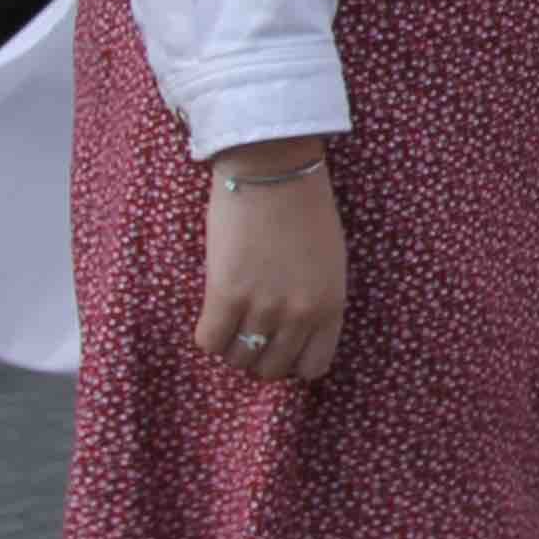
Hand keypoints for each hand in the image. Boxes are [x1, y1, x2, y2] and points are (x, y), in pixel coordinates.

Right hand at [195, 157, 347, 383]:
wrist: (274, 168)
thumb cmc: (304, 208)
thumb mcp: (329, 262)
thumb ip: (316, 300)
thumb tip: (291, 334)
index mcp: (332, 305)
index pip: (313, 367)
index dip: (291, 358)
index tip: (279, 342)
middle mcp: (301, 313)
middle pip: (271, 369)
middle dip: (258, 354)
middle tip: (248, 327)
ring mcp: (264, 306)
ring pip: (239, 359)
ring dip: (231, 344)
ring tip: (229, 317)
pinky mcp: (227, 293)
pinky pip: (210, 341)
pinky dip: (207, 332)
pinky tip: (211, 310)